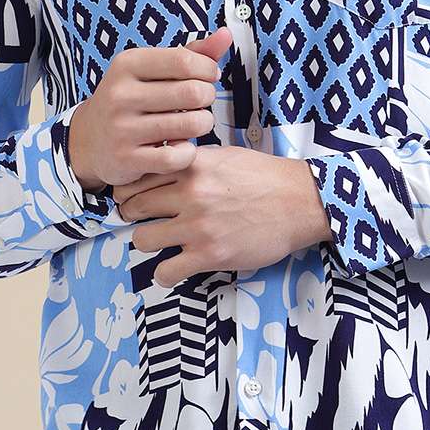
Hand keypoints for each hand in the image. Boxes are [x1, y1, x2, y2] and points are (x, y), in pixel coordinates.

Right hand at [67, 28, 232, 192]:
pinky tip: (180, 146)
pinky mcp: (127, 159)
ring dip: (203, 124)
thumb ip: (192, 53)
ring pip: (191, 125)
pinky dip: (188, 153)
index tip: (207, 77)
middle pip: (193, 92)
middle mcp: (120, 94)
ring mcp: (122, 128)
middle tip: (200, 103)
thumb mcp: (152, 70)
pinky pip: (178, 157)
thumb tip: (226, 35)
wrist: (89, 139)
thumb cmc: (132, 98)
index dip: (208, 70)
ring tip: (193, 123)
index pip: (185, 60)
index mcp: (127, 64)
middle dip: (207, 98)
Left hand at [112, 145, 331, 286]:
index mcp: (192, 166)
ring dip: (146, 242)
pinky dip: (164, 274)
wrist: (300, 202)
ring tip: (158, 242)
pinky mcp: (209, 255)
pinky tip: (173, 268)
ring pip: (142, 239)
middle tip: (138, 219)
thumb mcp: (225, 155)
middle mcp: (190, 194)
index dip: (130, 188)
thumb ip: (193, 160)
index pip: (139, 176)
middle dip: (130, 215)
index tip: (133, 195)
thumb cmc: (265, 177)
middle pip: (133, 207)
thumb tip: (167, 160)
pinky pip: (166, 272)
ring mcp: (198, 226)